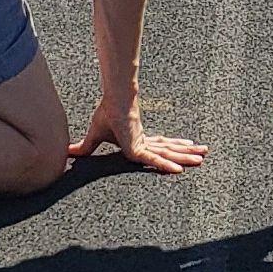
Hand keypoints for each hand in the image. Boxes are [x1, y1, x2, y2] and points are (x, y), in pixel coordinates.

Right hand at [71, 97, 209, 174]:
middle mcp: (145, 141)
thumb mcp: (95, 137)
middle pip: (169, 150)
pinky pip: (155, 160)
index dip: (171, 151)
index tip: (183, 152)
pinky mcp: (138, 148)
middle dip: (187, 153)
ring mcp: (144, 144)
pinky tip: (180, 170)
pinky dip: (166, 166)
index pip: (158, 148)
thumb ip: (86, 148)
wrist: (111, 101)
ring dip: (187, 156)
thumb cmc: (106, 113)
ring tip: (204, 156)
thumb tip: (68, 151)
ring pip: (169, 154)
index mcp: (137, 140)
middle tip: (203, 155)